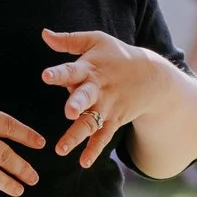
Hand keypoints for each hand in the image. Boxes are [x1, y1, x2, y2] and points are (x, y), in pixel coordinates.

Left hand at [40, 28, 157, 166]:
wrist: (152, 76)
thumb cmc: (117, 55)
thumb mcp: (96, 41)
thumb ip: (69, 40)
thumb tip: (44, 34)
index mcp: (90, 68)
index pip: (72, 70)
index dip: (59, 73)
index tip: (46, 76)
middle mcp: (98, 89)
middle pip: (86, 97)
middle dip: (77, 104)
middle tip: (69, 112)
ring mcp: (107, 107)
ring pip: (91, 123)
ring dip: (77, 136)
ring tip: (61, 149)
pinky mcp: (114, 120)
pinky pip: (103, 137)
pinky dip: (94, 150)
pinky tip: (83, 162)